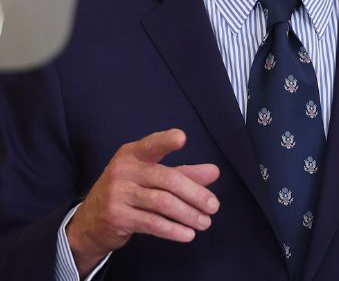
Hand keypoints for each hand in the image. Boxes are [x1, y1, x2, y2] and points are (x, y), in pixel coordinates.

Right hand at [66, 129, 219, 276]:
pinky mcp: (117, 216)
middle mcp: (123, 171)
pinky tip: (188, 234)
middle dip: (195, 194)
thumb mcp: (152, 177)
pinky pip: (152, 223)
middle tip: (214, 206)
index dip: (165, 141)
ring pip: (163, 203)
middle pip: (167, 179)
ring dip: (188, 215)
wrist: (89, 221)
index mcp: (133, 155)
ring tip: (205, 222)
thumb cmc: (128, 192)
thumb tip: (214, 172)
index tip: (182, 137)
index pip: (151, 145)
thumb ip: (184, 173)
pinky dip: (173, 229)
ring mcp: (118, 194)